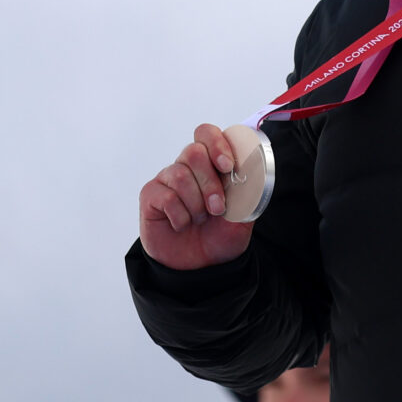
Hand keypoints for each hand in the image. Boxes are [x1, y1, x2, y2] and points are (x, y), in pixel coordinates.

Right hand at [138, 123, 254, 269]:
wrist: (202, 267)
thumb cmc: (221, 236)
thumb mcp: (245, 215)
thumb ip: (248, 190)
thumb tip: (251, 171)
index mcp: (211, 164)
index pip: (208, 134)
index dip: (217, 144)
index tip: (228, 166)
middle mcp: (188, 166)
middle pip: (194, 152)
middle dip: (210, 183)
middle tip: (217, 208)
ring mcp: (167, 179)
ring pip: (180, 174)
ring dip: (195, 203)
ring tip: (200, 220)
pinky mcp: (150, 195)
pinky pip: (165, 195)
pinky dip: (179, 215)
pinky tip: (182, 225)